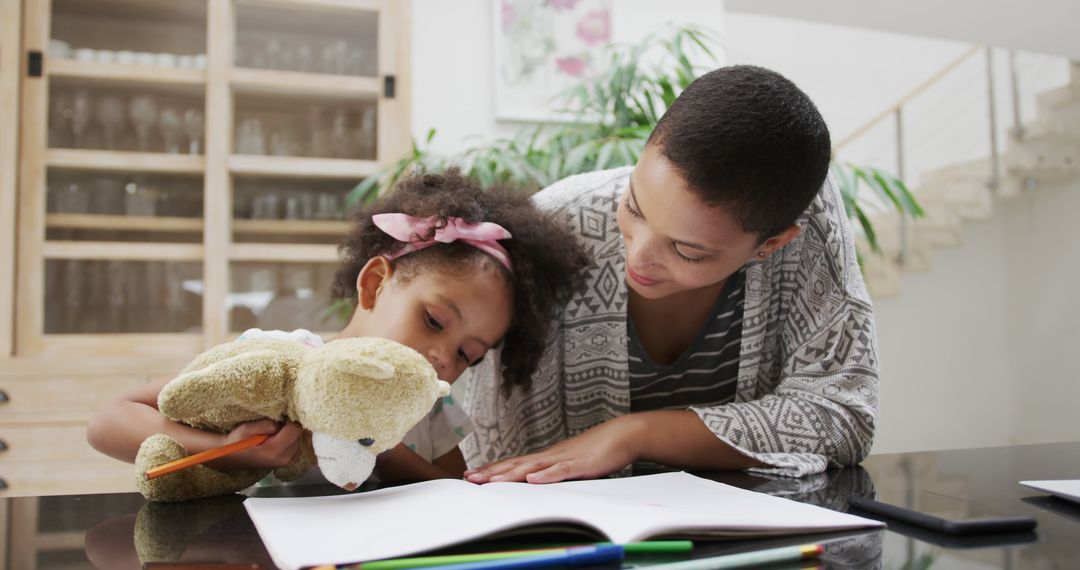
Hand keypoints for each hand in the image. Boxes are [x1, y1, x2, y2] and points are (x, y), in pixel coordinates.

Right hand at [206, 420, 302, 470]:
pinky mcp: (288, 461)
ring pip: (302, 439)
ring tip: (281, 425)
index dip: (292, 417)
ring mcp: (288, 461)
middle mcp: (284, 458)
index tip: (285, 411)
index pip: (295, 429)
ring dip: (294, 430)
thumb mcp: (247, 429)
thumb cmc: (237, 442)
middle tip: (283, 417)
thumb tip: (283, 421)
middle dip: (294, 424)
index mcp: (274, 450)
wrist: (232, 458)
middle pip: (301, 435)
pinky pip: (298, 444)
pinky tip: (283, 433)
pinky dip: (294, 437)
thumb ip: (267, 424)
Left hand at [464, 416, 641, 483]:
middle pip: (515, 465)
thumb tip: (538, 480)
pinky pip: (560, 471)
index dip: (493, 469)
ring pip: (532, 467)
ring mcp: (564, 459)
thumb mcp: (572, 464)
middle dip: (491, 473)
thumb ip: (555, 471)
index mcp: (547, 456)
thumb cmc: (599, 450)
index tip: (472, 475)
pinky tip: (531, 479)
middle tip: (469, 479)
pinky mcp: (580, 465)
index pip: (514, 463)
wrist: (623, 435)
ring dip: (509, 474)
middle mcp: (550, 456)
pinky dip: (545, 475)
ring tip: (489, 481)